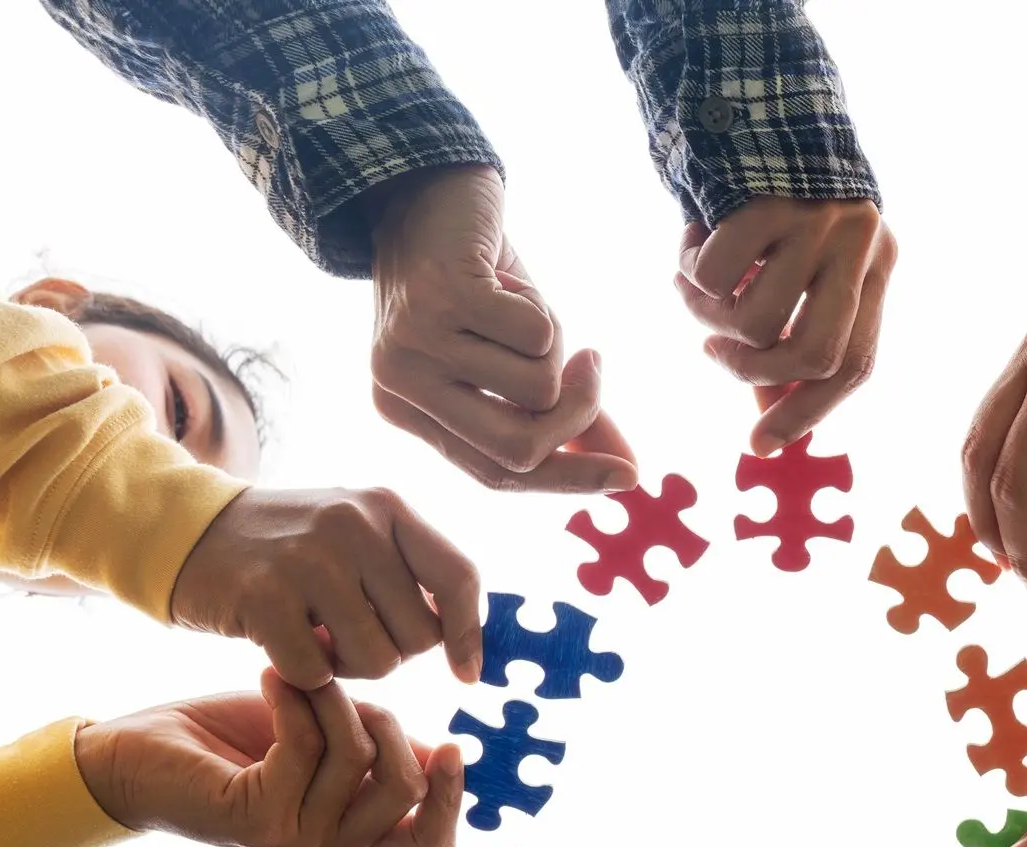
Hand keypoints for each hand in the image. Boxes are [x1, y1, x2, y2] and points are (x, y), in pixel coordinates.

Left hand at [75, 670, 462, 846]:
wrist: (136, 753)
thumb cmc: (225, 740)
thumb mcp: (324, 740)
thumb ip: (380, 753)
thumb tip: (444, 752)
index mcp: (352, 840)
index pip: (435, 845)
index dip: (452, 796)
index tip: (450, 743)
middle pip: (406, 788)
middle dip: (382, 719)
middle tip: (335, 687)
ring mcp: (297, 845)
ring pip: (360, 757)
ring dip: (331, 697)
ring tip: (295, 676)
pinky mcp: (261, 821)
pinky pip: (310, 745)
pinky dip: (293, 697)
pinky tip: (269, 678)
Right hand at [169, 487, 482, 688]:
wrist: (187, 533)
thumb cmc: (286, 550)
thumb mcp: (355, 534)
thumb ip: (408, 572)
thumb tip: (465, 642)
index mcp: (386, 506)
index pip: (459, 577)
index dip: (468, 635)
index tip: (465, 674)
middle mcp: (354, 524)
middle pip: (420, 636)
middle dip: (392, 653)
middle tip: (348, 635)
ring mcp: (309, 558)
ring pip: (378, 661)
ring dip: (349, 668)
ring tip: (317, 638)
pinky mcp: (264, 596)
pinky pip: (318, 672)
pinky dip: (305, 674)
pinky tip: (283, 645)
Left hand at [367, 164, 637, 493]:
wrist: (423, 184)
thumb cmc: (473, 279)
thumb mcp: (516, 356)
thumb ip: (563, 416)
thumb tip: (626, 475)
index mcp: (405, 412)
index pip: (498, 476)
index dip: (568, 481)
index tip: (628, 477)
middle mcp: (398, 387)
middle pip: (518, 448)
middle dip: (577, 413)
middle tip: (593, 365)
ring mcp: (414, 342)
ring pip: (536, 386)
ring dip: (553, 340)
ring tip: (519, 304)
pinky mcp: (441, 296)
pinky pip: (536, 335)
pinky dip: (541, 306)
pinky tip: (506, 278)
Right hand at [676, 199, 896, 455]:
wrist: (755, 98)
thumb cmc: (773, 206)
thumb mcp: (799, 270)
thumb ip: (791, 338)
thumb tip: (771, 431)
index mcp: (875, 271)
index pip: (856, 364)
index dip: (809, 413)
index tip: (760, 446)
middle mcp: (860, 246)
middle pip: (817, 353)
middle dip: (754, 373)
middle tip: (714, 355)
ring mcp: (819, 220)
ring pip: (758, 319)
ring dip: (708, 318)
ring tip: (691, 290)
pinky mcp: (771, 199)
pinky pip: (719, 273)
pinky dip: (690, 274)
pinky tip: (688, 247)